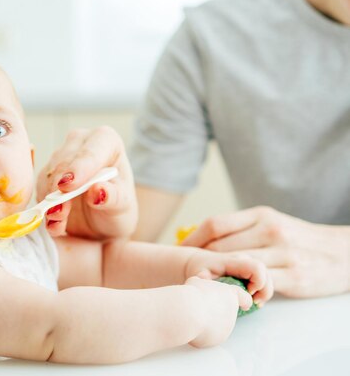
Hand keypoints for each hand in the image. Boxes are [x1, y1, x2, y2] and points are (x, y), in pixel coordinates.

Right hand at [36, 126, 137, 239]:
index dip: (79, 167)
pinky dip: (44, 207)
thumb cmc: (116, 206)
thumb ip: (113, 198)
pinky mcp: (46, 175)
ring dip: (50, 201)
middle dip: (60, 189)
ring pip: (48, 176)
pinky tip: (54, 223)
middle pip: (64, 162)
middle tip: (59, 213)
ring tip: (58, 224)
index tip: (67, 187)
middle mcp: (80, 142)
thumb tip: (98, 191)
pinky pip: (40, 189)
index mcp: (106, 141)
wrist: (102, 220)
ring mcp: (60, 156)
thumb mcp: (122, 206)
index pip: (91, 151)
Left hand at [181, 206, 349, 297]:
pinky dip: (243, 291)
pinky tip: (236, 295)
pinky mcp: (294, 277)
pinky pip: (258, 285)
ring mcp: (283, 254)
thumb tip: (202, 240)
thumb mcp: (272, 223)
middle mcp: (270, 230)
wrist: (345, 253)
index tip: (178, 251)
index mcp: (261, 215)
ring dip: (218, 278)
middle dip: (199, 262)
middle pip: (220, 247)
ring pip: (236, 267)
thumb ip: (241, 229)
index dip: (191, 239)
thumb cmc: (299, 239)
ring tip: (205, 286)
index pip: (215, 225)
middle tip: (186, 273)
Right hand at [185, 276, 251, 347]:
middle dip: (212, 312)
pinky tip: (191, 326)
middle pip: (223, 313)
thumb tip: (199, 286)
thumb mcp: (196, 283)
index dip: (244, 301)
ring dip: (204, 322)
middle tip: (198, 307)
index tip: (245, 306)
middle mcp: (231, 313)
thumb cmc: (193, 294)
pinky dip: (199, 332)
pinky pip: (206, 336)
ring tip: (192, 316)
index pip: (244, 299)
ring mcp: (226, 328)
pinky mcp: (216, 340)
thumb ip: (203, 285)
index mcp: (230, 295)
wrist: (189, 313)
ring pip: (214, 325)